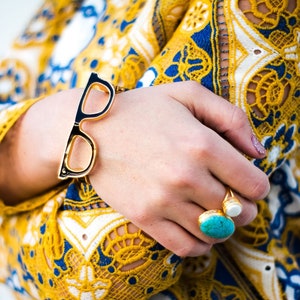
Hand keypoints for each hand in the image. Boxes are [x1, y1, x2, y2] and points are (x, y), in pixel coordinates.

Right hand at [85, 81, 269, 256]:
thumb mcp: (188, 94)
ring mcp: (163, 201)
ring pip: (214, 232)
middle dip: (242, 205)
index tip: (248, 181)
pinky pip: (185, 246)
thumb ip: (231, 117)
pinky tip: (198, 230)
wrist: (91, 129)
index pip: (253, 184)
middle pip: (237, 211)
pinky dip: (200, 244)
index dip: (258, 185)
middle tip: (232, 196)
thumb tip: (258, 153)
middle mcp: (185, 177)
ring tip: (214, 211)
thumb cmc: (142, 109)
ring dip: (223, 225)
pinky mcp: (144, 217)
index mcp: (201, 144)